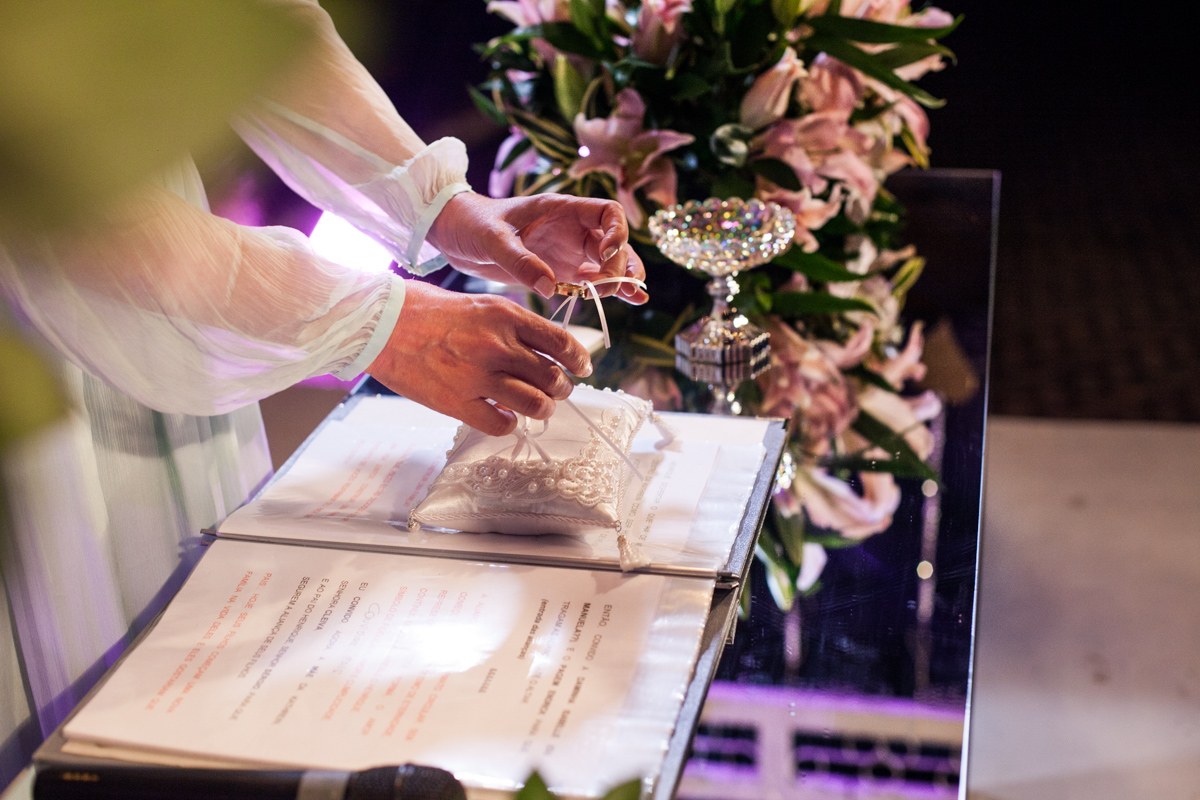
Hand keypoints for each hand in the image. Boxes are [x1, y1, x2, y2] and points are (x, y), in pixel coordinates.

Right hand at [366, 281, 592, 435]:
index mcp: (506, 316)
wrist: (381, 323)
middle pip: (553, 377)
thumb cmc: (426, 310)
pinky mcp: (458, 402)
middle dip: (562, 388)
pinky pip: (501, 424)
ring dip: (542, 408)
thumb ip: (512, 325)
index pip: (561, 342)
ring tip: (537, 407)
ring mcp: (479, 376)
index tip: (582, 367)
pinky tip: (503, 416)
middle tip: (558, 390)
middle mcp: (498, 345)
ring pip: (535, 404)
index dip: (578, 359)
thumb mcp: (479, 303)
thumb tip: (544, 349)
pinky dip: (508, 424)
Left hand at [426, 192, 648, 303]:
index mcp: (561, 209)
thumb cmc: (471, 223)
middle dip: (619, 265)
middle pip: (615, 242)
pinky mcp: (562, 271)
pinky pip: (594, 280)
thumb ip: (519, 260)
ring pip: (610, 263)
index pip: (607, 212)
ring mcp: (569, 251)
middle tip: (604, 288)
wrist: (454, 234)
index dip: (616, 232)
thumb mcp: (491, 238)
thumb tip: (550, 287)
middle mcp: (572, 229)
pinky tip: (633, 300)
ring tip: (632, 296)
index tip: (604, 255)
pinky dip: (613, 289)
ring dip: (622, 278)